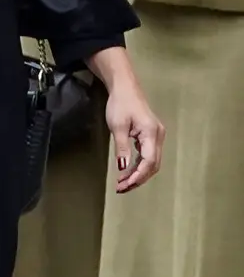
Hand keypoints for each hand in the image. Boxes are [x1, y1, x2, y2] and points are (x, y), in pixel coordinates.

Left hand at [88, 48, 164, 191]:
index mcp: (152, 133)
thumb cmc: (120, 103)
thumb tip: (123, 168)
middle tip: (121, 188)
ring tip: (122, 183)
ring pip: (151, 162)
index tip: (124, 185)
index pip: (149, 162)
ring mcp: (156, 136)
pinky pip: (148, 156)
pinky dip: (138, 166)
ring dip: (137, 174)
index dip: (138, 176)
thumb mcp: (118, 126)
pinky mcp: (151, 136)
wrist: (125, 87)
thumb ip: (122, 148)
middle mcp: (158, 136)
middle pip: (153, 165)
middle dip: (138, 179)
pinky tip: (127, 172)